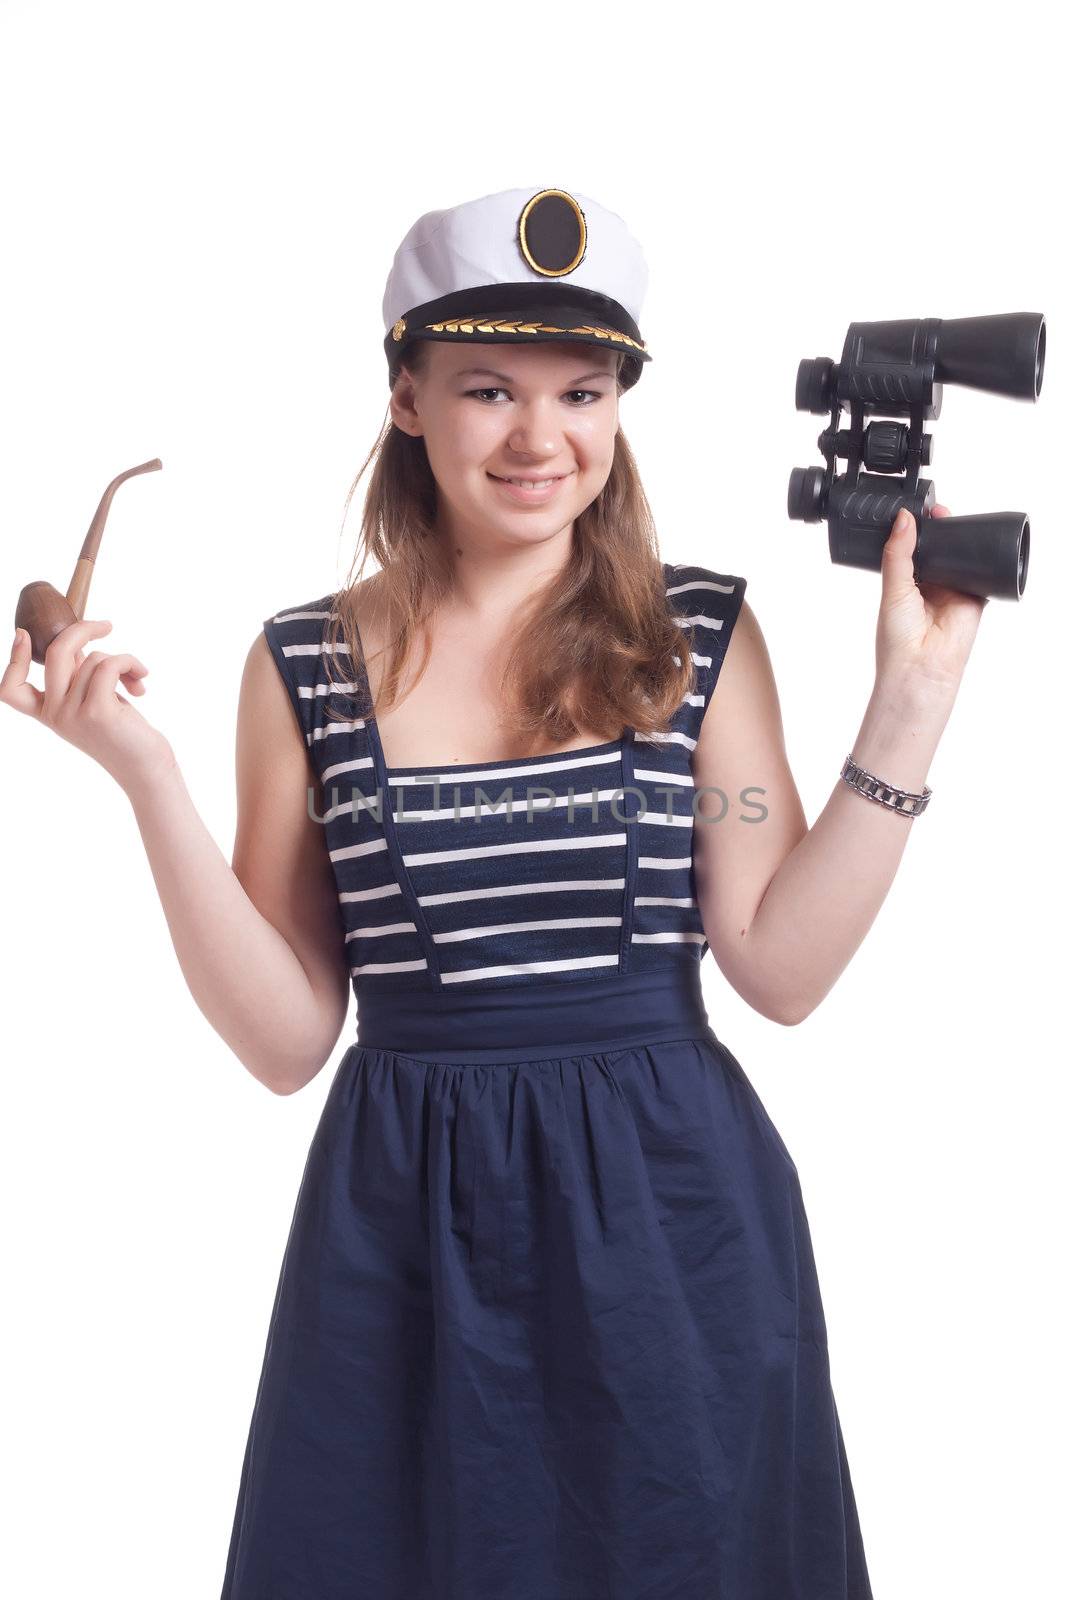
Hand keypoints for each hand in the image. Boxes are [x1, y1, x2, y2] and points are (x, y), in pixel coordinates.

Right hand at [1, 617, 173, 793]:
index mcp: (49, 714)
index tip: (23, 634)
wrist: (146, 769)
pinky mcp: (98, 712)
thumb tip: (79, 642)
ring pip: (93, 658)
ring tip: (137, 679)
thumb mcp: (93, 703)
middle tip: (106, 625)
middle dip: (81, 629)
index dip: (14, 659)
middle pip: (55, 654)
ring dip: (122, 660)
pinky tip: (142, 679)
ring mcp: (74, 714)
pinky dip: (129, 663)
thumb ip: (79, 677)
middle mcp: (55, 715)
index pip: (10, 689)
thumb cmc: (123, 734)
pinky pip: (109, 665)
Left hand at [876, 503, 988, 699]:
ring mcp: (953, 590)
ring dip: (959, 541)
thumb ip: (898, 554)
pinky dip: (981, 559)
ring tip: (952, 520)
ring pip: (960, 557)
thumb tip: (904, 520)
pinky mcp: (975, 597)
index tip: (913, 511)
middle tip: (937, 511)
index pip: (913, 549)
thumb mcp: (892, 588)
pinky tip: (977, 544)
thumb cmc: (897, 639)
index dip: (915, 530)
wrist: (920, 666)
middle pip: (939, 549)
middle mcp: (930, 585)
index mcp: (905, 583)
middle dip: (940, 531)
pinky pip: (981, 572)